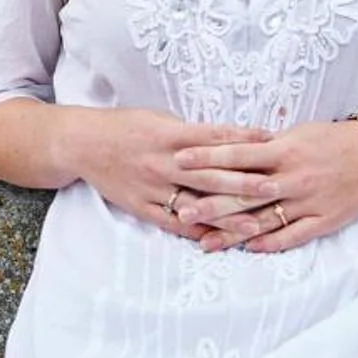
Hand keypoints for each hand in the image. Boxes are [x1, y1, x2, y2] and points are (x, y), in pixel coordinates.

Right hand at [62, 108, 275, 240]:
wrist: (83, 144)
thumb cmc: (125, 126)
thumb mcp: (159, 119)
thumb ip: (191, 131)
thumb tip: (227, 137)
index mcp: (169, 135)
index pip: (213, 137)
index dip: (243, 139)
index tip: (271, 140)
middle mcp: (162, 163)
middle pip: (210, 174)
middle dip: (244, 181)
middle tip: (275, 185)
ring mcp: (152, 188)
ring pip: (195, 204)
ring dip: (226, 214)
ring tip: (254, 222)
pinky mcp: (141, 206)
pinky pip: (172, 222)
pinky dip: (195, 230)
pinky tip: (217, 238)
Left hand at [171, 118, 357, 254]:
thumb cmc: (333, 139)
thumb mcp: (297, 133)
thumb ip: (265, 145)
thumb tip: (230, 146)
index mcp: (284, 150)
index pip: (237, 154)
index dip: (207, 158)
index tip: (179, 160)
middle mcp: (292, 177)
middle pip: (244, 193)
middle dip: (211, 203)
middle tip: (181, 212)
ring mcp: (307, 202)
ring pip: (264, 220)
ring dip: (233, 232)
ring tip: (204, 242)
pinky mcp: (322, 220)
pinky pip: (293, 235)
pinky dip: (271, 243)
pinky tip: (249, 250)